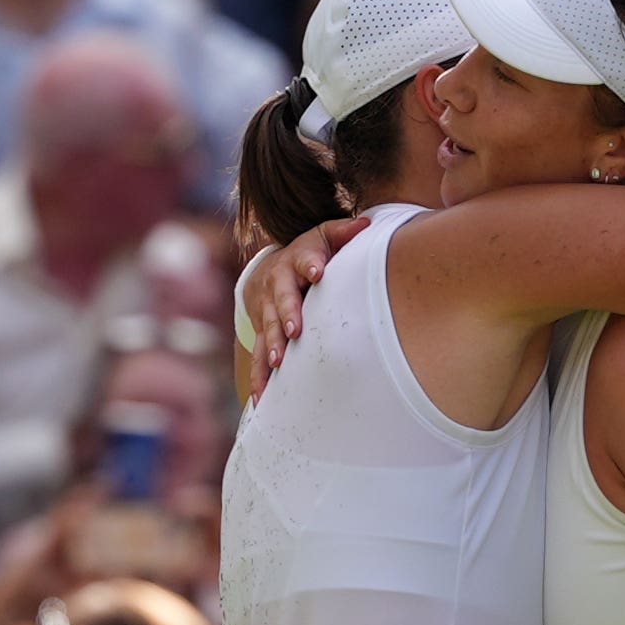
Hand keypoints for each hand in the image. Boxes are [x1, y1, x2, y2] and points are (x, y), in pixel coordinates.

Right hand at [248, 214, 370, 392]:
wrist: (269, 270)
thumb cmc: (310, 254)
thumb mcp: (325, 236)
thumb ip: (344, 232)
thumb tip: (367, 225)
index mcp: (296, 261)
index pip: (304, 260)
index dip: (310, 265)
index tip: (318, 272)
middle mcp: (277, 286)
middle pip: (281, 299)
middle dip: (287, 313)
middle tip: (294, 330)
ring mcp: (267, 312)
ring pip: (267, 329)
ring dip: (271, 346)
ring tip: (278, 362)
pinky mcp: (261, 333)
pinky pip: (258, 357)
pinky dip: (259, 378)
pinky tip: (262, 399)